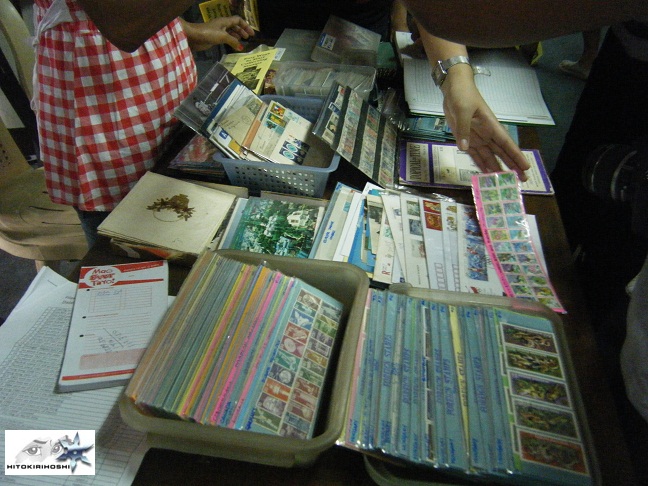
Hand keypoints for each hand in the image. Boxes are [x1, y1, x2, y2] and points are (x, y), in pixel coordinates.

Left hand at [181, 16, 254, 51]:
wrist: (194, 36)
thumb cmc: (208, 33)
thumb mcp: (223, 36)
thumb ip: (233, 41)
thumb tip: (241, 47)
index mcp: (225, 21)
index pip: (238, 20)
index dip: (245, 26)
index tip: (251, 34)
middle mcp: (222, 25)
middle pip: (234, 26)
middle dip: (242, 31)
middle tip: (247, 38)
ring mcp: (218, 31)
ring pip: (230, 32)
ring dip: (236, 36)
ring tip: (242, 41)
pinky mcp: (214, 38)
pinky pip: (226, 38)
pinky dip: (231, 40)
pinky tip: (233, 45)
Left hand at [441, 65, 530, 180]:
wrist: (454, 88)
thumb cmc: (463, 95)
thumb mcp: (463, 110)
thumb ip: (464, 129)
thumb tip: (465, 148)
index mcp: (491, 125)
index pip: (506, 144)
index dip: (516, 156)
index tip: (526, 167)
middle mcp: (487, 134)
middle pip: (502, 153)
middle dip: (512, 166)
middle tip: (522, 180)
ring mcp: (478, 137)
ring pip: (490, 156)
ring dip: (497, 168)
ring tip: (504, 182)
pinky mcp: (468, 138)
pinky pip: (475, 154)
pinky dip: (481, 163)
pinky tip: (486, 173)